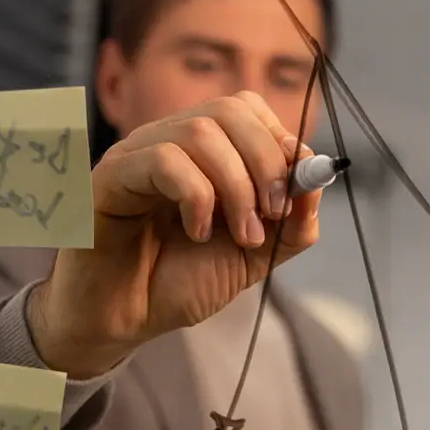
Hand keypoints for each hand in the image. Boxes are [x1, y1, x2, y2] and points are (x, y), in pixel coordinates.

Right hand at [28, 91, 321, 377]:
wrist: (122, 322)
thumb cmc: (176, 282)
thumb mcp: (251, 254)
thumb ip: (290, 222)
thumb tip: (318, 178)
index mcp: (199, 152)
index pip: (245, 107)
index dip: (279, 140)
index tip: (295, 190)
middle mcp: (166, 141)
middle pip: (228, 110)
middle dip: (265, 162)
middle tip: (272, 214)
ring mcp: (135, 154)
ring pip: (199, 132)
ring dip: (237, 186)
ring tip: (241, 234)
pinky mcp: (110, 176)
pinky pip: (164, 161)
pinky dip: (197, 198)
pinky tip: (196, 233)